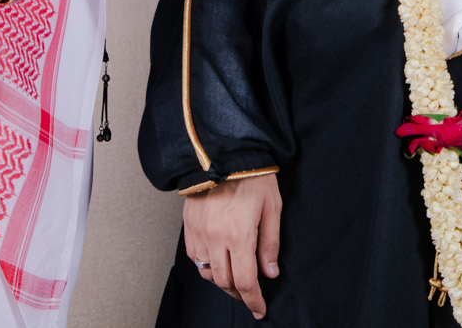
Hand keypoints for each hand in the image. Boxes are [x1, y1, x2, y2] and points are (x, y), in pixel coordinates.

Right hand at [183, 172, 281, 318]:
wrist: (224, 152)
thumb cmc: (253, 176)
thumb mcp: (272, 208)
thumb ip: (270, 243)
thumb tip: (270, 273)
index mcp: (239, 235)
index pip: (245, 281)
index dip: (253, 300)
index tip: (260, 309)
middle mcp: (215, 238)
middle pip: (224, 282)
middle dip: (239, 294)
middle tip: (251, 295)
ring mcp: (199, 233)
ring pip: (207, 273)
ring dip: (222, 281)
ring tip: (235, 278)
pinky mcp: (189, 226)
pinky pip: (195, 257)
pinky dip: (206, 266)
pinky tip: (218, 260)